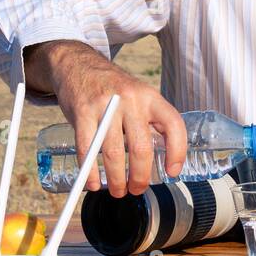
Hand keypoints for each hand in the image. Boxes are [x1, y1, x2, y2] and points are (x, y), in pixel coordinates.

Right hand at [23, 40, 185, 197]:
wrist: (78, 65)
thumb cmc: (111, 88)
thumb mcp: (138, 96)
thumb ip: (148, 121)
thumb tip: (160, 160)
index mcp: (150, 97)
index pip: (173, 124)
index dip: (177, 151)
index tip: (172, 172)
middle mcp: (130, 99)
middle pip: (141, 147)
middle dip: (140, 176)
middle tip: (137, 189)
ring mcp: (105, 105)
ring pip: (114, 153)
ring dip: (116, 179)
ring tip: (117, 190)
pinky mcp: (82, 112)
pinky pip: (87, 149)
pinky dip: (90, 172)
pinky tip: (93, 183)